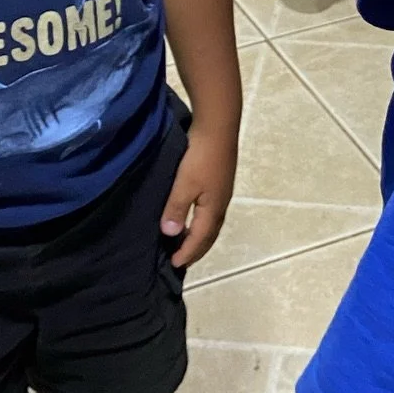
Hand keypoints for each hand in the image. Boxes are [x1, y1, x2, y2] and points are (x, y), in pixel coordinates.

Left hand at [159, 122, 236, 267]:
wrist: (218, 127)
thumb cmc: (200, 157)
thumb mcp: (184, 184)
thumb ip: (177, 209)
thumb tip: (171, 234)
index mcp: (213, 209)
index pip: (200, 239)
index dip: (187, 253)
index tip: (175, 265)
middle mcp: (221, 204)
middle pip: (210, 235)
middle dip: (196, 249)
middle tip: (183, 260)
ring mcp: (222, 192)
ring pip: (211, 224)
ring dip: (200, 237)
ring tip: (186, 243)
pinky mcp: (220, 182)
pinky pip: (210, 212)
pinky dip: (202, 223)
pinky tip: (193, 217)